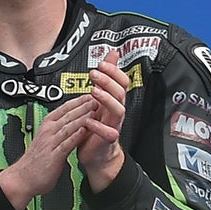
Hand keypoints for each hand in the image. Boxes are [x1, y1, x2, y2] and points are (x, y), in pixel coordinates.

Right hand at [0, 94, 90, 208]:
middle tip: (98, 98)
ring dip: (82, 118)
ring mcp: (50, 143)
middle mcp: (48, 132)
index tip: (92, 93)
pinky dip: (75, 136)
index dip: (78, 100)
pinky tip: (84, 131)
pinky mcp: (53, 156)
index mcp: (46, 126)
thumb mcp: (48, 139)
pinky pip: (66, 144)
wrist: (22, 179)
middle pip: (68, 115)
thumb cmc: (37, 159)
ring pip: (68, 127)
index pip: (64, 108)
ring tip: (95, 111)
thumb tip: (76, 118)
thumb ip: (60, 129)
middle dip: (83, 105)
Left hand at [77, 52, 128, 192]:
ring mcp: (115, 125)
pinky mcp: (108, 140)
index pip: (122, 82)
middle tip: (95, 73)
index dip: (114, 71)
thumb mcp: (101, 99)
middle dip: (109, 81)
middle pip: (121, 92)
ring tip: (93, 91)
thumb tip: (113, 54)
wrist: (98, 155)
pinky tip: (88, 121)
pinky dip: (98, 126)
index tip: (103, 62)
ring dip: (106, 99)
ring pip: (118, 110)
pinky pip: (108, 132)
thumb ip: (107, 77)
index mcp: (115, 101)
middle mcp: (117, 112)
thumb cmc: (97, 126)